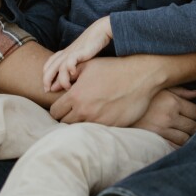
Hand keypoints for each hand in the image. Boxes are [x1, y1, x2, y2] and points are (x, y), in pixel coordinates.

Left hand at [43, 16, 112, 91]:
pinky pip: (70, 60)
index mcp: (62, 55)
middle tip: (48, 91)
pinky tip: (73, 73)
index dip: (45, 78)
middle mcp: (64, 54)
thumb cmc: (90, 47)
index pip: (47, 67)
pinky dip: (69, 67)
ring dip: (61, 79)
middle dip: (46, 80)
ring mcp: (71, 53)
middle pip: (49, 68)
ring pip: (59, 67)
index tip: (47, 89)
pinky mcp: (79, 52)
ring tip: (68, 87)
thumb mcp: (78, 59)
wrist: (98, 32)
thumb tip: (65, 84)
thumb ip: (71, 69)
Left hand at [49, 56, 163, 127]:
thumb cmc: (113, 68)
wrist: (141, 76)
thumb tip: (54, 86)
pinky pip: (97, 131)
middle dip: (68, 116)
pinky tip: (103, 115)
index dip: (58, 109)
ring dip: (82, 123)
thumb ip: (69, 74)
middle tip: (76, 110)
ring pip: (80, 129)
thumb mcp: (88, 65)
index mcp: (76, 96)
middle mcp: (85, 111)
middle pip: (65, 123)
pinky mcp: (112, 127)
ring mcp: (99, 121)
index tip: (65, 106)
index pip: (54, 112)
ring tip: (89, 113)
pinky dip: (97, 125)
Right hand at [137, 86, 195, 147]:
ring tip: (180, 133)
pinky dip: (175, 146)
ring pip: (185, 140)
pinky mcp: (153, 142)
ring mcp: (161, 131)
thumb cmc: (139, 98)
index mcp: (172, 101)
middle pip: (193, 127)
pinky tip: (172, 141)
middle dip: (193, 127)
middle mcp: (168, 116)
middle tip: (188, 125)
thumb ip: (179, 91)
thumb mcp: (159, 89)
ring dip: (185, 138)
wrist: (116, 111)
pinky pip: (172, 148)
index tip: (194, 116)